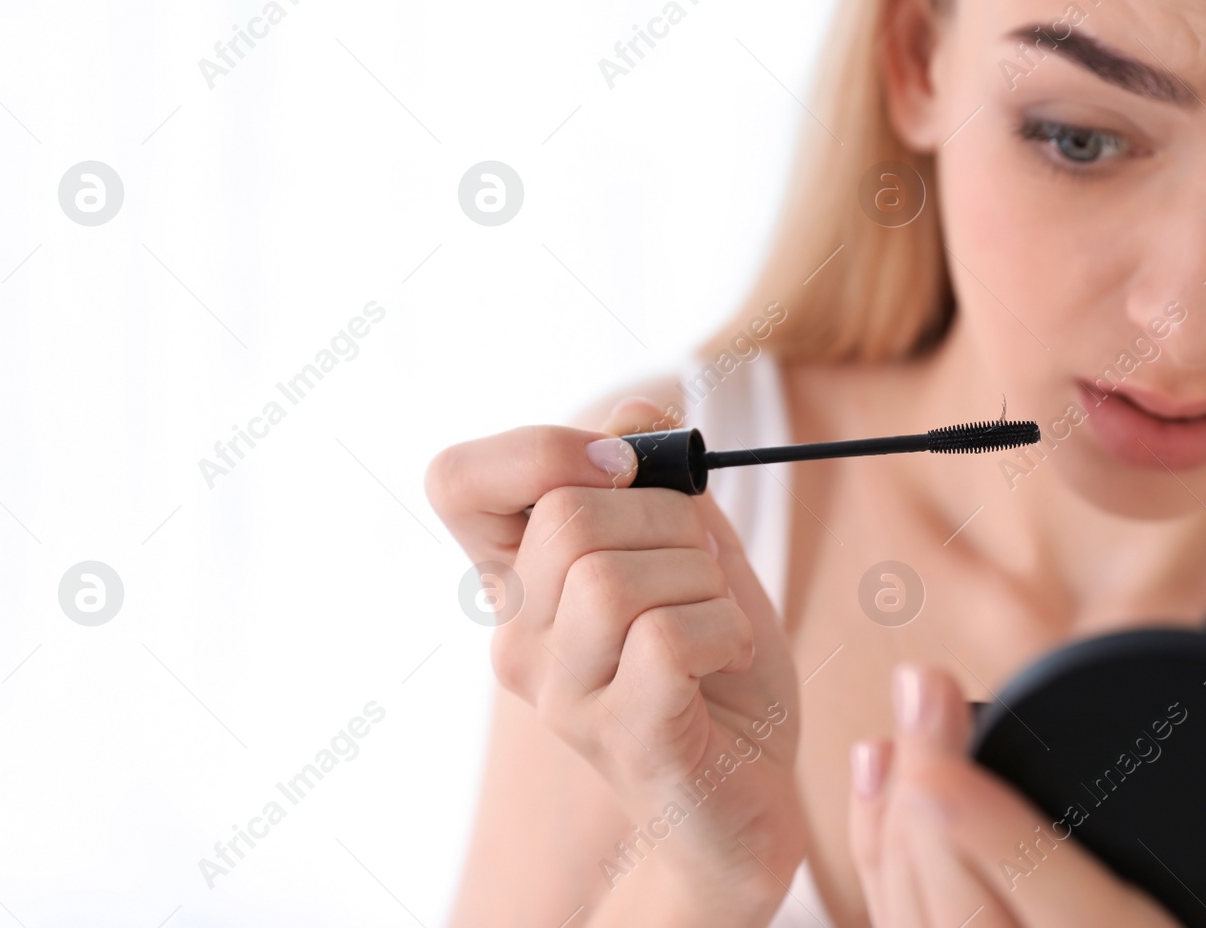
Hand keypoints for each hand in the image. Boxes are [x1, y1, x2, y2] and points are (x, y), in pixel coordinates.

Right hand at [425, 398, 806, 899]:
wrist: (750, 789)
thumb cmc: (711, 662)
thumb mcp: (687, 547)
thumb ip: (654, 479)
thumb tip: (637, 416)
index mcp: (519, 577)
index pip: (455, 480)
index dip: (538, 450)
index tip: (621, 468)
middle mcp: (517, 636)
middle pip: (566, 518)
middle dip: (669, 519)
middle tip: (700, 568)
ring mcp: (560, 694)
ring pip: (613, 578)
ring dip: (701, 581)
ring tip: (713, 618)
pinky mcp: (620, 735)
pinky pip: (665, 638)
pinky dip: (723, 629)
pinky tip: (726, 656)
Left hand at [848, 664, 1205, 927]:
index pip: (1062, 913)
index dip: (987, 825)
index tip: (940, 727)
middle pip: (953, 906)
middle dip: (924, 790)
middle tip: (923, 685)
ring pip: (910, 924)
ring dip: (889, 823)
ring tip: (897, 729)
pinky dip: (878, 863)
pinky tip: (878, 791)